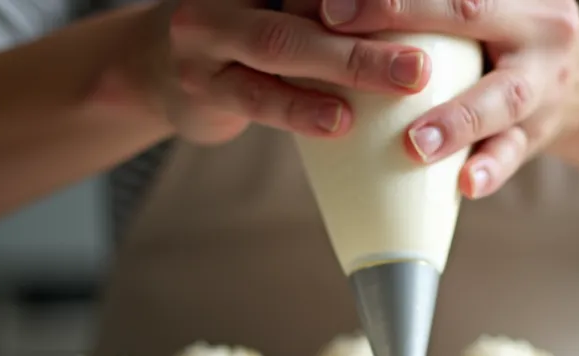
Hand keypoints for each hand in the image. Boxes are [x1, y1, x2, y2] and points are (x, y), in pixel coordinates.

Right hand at [117, 0, 433, 143]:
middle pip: (307, 2)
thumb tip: (415, 14)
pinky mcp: (200, 85)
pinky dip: (302, 109)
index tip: (423, 4)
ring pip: (282, 45)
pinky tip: (339, 121)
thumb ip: (330, 13)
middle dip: (371, 22)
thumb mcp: (279, 7)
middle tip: (427, 51)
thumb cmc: (244, 36)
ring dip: (349, 64)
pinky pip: (257, 98)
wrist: (151, 72)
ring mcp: (206, 34)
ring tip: (405, 79)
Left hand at [310, 0, 578, 197]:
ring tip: (414, 145)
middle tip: (346, 49)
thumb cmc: (496, 40)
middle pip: (472, 14)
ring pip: (502, 99)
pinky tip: (467, 183)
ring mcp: (542, 83)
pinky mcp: (539, 132)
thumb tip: (326, 7)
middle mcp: (537, 24)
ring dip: (456, 121)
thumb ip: (423, 13)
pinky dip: (490, 169)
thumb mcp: (473, 13)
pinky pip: (515, 152)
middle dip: (407, 22)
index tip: (332, 7)